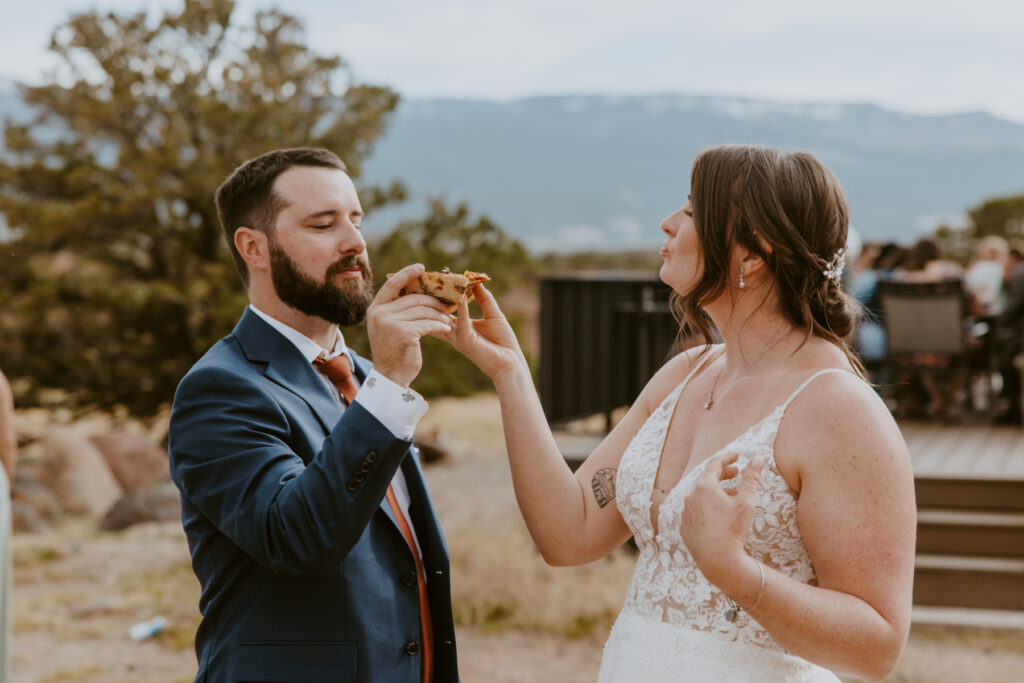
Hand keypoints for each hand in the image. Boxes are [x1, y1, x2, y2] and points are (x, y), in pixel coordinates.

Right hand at [366, 264, 453, 386]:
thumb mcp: (389, 326)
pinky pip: (428, 324)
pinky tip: (447, 328)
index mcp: (375, 309)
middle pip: (414, 298)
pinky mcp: (404, 333)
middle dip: (433, 301)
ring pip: (424, 311)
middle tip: (447, 306)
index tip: (422, 267)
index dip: (407, 274)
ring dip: (439, 315)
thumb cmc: (394, 350)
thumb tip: (416, 291)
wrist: (390, 376)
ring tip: (448, 319)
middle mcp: (380, 313)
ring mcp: (391, 323)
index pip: (392, 284)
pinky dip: (440, 325)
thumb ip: (396, 309)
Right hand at [433, 284, 527, 381]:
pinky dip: (462, 308)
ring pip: (446, 317)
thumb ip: (484, 298)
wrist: (510, 363)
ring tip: (442, 284)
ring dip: (444, 302)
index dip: (442, 297)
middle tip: (431, 281)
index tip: (439, 280)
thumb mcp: (493, 314)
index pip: (446, 310)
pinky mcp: (466, 341)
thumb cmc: (503, 341)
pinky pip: (461, 321)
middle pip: (439, 314)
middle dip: (434, 299)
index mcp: (460, 327)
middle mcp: (456, 333)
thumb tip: (476, 280)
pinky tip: (461, 295)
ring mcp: (459, 337)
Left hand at [679, 452, 764, 586]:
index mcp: (704, 486)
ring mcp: (685, 511)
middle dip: (722, 473)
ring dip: (715, 490)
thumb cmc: (733, 529)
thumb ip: (751, 478)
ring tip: (731, 493)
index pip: (715, 463)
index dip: (727, 457)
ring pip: (700, 494)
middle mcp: (690, 496)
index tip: (737, 456)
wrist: (717, 559)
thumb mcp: (746, 502)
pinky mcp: (685, 525)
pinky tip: (718, 512)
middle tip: (736, 472)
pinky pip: (695, 509)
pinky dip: (706, 505)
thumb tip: (758, 458)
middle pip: (706, 478)